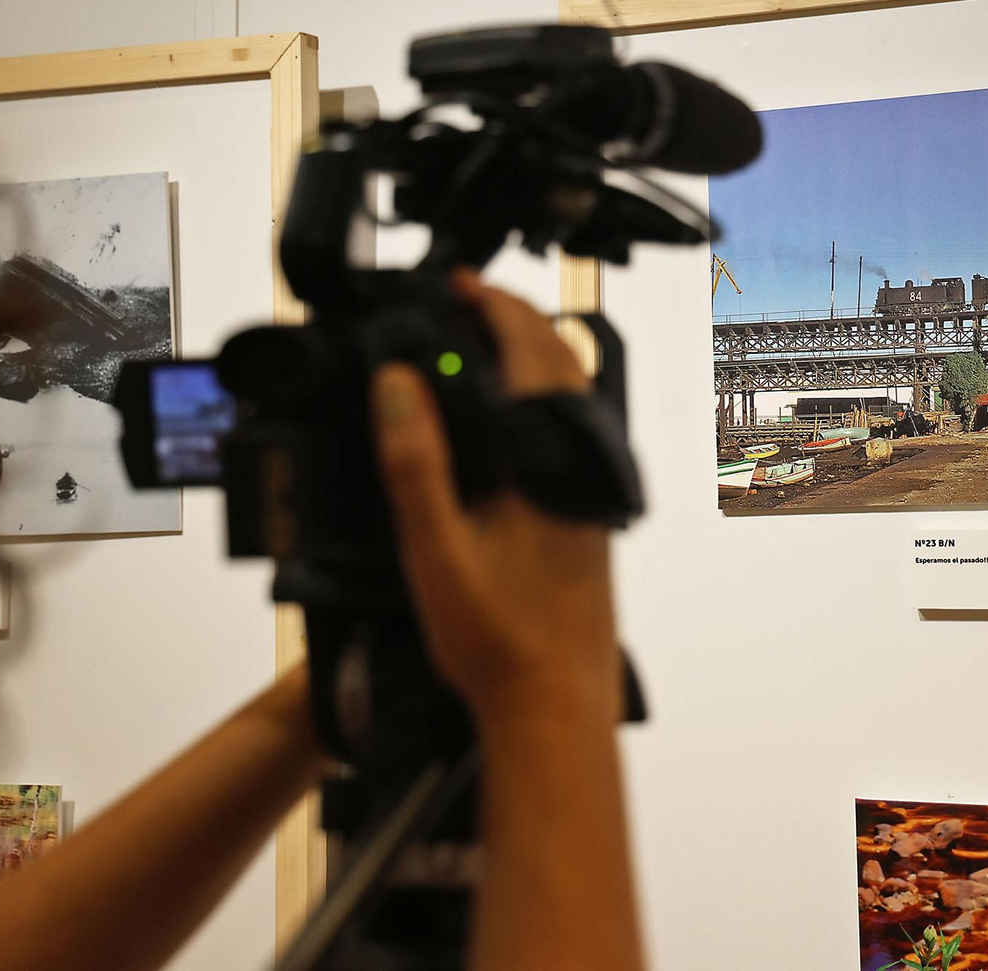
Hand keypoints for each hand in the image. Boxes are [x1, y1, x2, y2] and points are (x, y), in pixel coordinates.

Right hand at [369, 270, 620, 726]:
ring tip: (477, 350)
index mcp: (548, 458)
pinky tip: (505, 429)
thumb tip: (397, 382)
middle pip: (558, 362)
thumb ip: (415, 462)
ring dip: (529, 360)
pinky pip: (570, 434)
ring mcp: (591, 491)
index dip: (491, 304)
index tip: (454, 283)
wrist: (556, 704)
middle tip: (461, 304)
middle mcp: (581, 466)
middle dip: (512, 321)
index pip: (529, 349)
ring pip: (570, 399)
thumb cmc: (499, 639)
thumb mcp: (436, 549)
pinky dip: (538, 403)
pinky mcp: (590, 515)